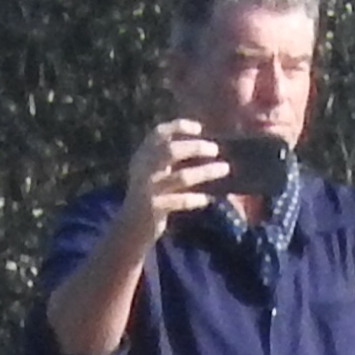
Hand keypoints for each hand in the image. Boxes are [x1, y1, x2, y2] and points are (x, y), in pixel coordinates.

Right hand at [120, 115, 221, 233]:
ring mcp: (148, 188)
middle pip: (170, 151)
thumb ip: (170, 157)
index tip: (200, 128)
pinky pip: (179, 201)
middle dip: (195, 147)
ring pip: (181, 177)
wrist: (130, 227)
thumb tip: (204, 144)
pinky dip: (195, 199)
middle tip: (215, 149)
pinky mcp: (154, 208)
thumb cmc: (151, 195)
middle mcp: (143, 168)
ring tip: (225, 168)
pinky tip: (207, 199)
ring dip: (205, 172)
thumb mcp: (154, 171)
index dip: (179, 127)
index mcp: (143, 155)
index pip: (159, 133)